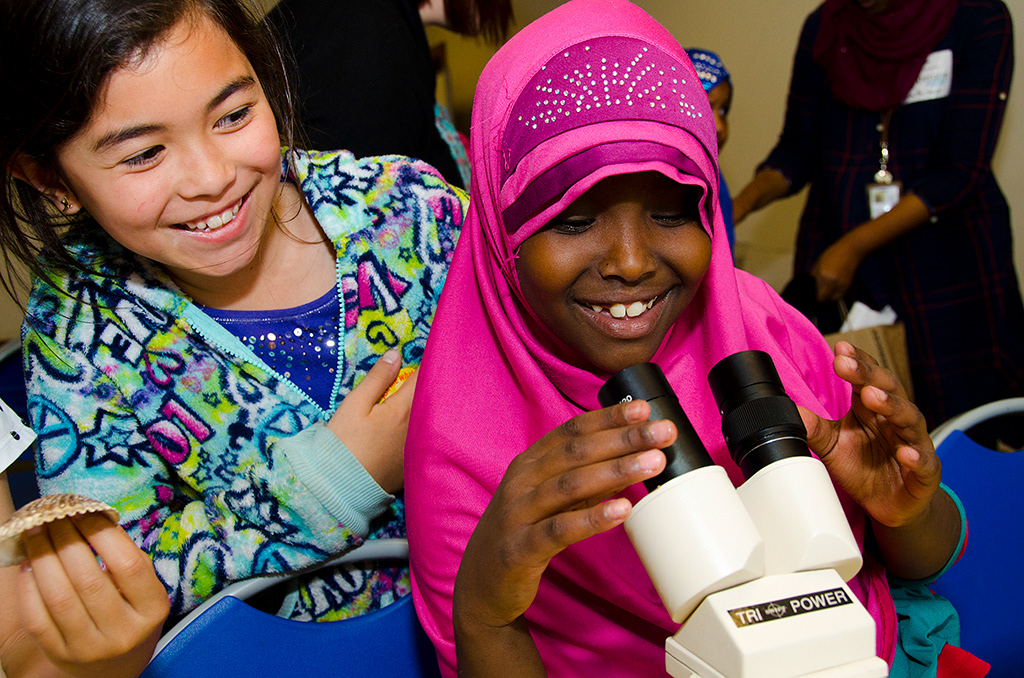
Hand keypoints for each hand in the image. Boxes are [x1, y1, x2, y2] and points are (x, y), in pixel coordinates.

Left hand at [15, 513, 169, 677]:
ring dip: (42, 558)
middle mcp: (123, 632)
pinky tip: (28, 564)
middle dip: (66, 540)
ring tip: (36, 533)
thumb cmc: (132, 614)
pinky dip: (29, 586)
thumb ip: (127, 560)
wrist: (116, 666)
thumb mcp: (145, 590)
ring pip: (59, 597)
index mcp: (151, 609)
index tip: (84, 510)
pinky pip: (38, 617)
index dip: (102, 533)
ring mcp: (89, 648)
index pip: (128, 565)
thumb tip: (91, 520)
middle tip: (53, 516)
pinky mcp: (60, 655)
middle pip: (88, 579)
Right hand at [327, 349, 413, 493]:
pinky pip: (421, 440)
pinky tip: (404, 430)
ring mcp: (417, 448)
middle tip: (410, 378)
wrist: (340, 487)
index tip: (419, 356)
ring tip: (407, 401)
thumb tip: (396, 354)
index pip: (423, 378)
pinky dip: (418, 430)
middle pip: (428, 399)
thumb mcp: (355, 404)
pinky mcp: (412, 464)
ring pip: (426, 420)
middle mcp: (418, 428)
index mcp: (405, 409)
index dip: (423, 364)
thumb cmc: (344, 442)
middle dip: (422, 386)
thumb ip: (378, 377)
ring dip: (421, 408)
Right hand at [454, 400, 669, 632]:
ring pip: (571, 484)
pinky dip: (593, 517)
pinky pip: (560, 529)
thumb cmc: (524, 532)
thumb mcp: (552, 498)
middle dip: (623, 438)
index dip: (609, 418)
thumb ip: (587, 476)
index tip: (645, 409)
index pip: (573, 430)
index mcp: (530, 462)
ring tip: (653, 463)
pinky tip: (622, 509)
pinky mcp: (521, 547)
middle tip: (663, 431)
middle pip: (576, 451)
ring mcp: (518, 512)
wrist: (482, 581)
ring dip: (616, 470)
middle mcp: (522, 480)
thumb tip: (634, 454)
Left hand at [797, 341, 939, 528]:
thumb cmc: (863, 467)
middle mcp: (894, 420)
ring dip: (892, 405)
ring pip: (909, 418)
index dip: (856, 362)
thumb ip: (813, 427)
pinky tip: (907, 453)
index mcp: (872, 408)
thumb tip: (785, 410)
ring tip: (873, 397)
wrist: (889, 505)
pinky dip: (918, 457)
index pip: (867, 377)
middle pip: (888, 389)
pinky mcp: (924, 474)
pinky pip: (925, 463)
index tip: (839, 349)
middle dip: (868, 375)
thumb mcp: (832, 445)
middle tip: (846, 365)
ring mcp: (913, 444)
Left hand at [811, 237, 862, 301]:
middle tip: (819, 292)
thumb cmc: (832, 254)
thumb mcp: (818, 264)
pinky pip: (840, 296)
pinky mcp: (848, 285)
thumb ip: (814, 276)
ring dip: (829, 296)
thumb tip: (811, 287)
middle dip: (821, 297)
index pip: (817, 294)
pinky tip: (834, 288)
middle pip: (824, 299)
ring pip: (832, 299)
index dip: (814, 295)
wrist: (850, 251)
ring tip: (827, 290)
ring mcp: (841, 285)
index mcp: (822, 275)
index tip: (814, 293)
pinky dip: (836, 294)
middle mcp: (832, 282)